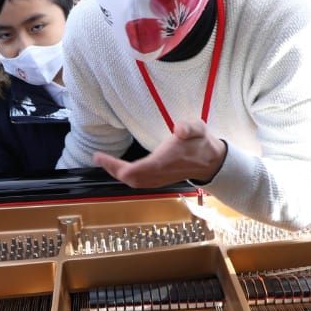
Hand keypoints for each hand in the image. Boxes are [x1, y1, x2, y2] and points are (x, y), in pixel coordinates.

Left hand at [94, 120, 226, 188]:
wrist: (211, 161)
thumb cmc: (201, 143)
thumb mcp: (198, 129)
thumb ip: (190, 127)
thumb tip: (180, 129)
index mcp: (164, 162)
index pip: (134, 170)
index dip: (114, 165)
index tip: (99, 155)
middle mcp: (159, 174)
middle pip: (130, 179)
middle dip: (112, 170)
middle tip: (99, 158)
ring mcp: (159, 179)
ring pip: (133, 182)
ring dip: (118, 174)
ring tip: (106, 162)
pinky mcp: (159, 180)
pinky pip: (139, 182)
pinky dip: (127, 176)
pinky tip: (120, 168)